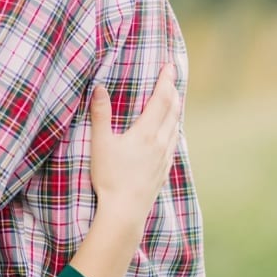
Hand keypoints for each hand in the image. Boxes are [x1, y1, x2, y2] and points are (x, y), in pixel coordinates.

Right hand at [89, 63, 180, 215]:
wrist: (125, 211)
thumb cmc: (110, 177)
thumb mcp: (100, 144)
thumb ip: (100, 115)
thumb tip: (99, 88)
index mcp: (145, 133)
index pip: (160, 100)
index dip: (166, 81)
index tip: (170, 66)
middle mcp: (160, 143)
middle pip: (173, 111)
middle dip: (173, 92)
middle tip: (172, 78)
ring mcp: (164, 158)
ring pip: (176, 128)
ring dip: (176, 111)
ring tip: (175, 101)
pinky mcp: (163, 171)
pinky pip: (174, 144)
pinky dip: (174, 130)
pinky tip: (171, 134)